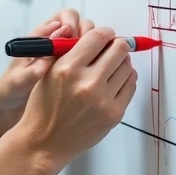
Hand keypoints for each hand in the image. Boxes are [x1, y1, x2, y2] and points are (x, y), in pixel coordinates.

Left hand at [0, 9, 95, 139]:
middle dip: (88, 33)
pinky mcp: (71, 67)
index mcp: (41, 37)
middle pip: (81, 25)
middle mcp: (55, 42)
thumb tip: (45, 63)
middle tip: (90, 49)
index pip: (63, 17)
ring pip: (87, 40)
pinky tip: (95, 73)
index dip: (72, 23)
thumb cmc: (11, 89)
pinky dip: (94, 60)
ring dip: (94, 47)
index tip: (73, 36)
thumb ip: (30, 73)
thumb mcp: (17, 82)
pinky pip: (88, 57)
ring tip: (94, 62)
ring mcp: (65, 54)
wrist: (11, 103)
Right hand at [11, 26, 137, 170]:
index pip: (99, 36)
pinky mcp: (114, 114)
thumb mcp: (48, 71)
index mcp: (68, 67)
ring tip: (110, 68)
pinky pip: (131, 85)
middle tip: (111, 50)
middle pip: (119, 49)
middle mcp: (88, 82)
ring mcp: (103, 100)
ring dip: (121, 63)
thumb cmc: (44, 106)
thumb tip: (97, 35)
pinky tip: (114, 82)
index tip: (105, 36)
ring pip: (128, 67)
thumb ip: (70, 51)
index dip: (105, 33)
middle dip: (116, 46)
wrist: (45, 141)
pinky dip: (125, 79)